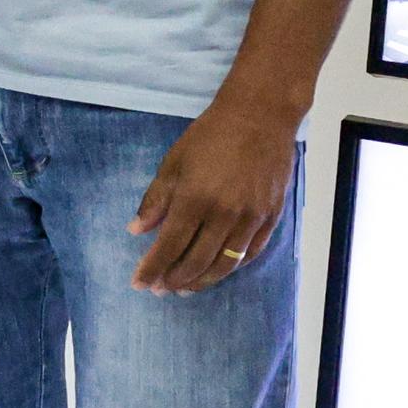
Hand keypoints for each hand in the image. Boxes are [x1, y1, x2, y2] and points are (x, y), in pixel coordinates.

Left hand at [131, 95, 294, 293]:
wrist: (260, 118)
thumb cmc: (209, 137)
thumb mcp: (173, 163)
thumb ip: (155, 200)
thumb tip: (136, 230)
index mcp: (194, 200)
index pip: (169, 246)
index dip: (152, 268)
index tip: (140, 284)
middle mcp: (224, 215)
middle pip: (197, 261)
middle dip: (174, 280)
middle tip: (160, 289)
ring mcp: (251, 218)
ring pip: (225, 264)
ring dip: (202, 281)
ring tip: (184, 288)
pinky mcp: (271, 216)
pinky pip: (250, 253)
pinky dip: (232, 267)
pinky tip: (217, 271)